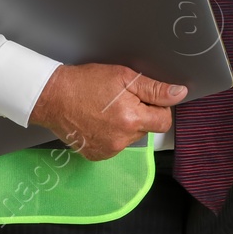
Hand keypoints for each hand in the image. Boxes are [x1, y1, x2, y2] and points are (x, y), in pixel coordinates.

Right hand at [27, 63, 185, 160]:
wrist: (52, 97)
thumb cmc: (86, 83)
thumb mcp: (124, 77)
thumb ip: (154, 89)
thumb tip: (180, 94)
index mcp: (131, 120)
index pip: (164, 122)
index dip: (159, 108)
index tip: (145, 99)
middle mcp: (121, 141)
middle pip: (146, 129)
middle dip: (139, 114)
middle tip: (120, 100)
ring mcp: (108, 151)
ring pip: (130, 137)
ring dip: (125, 125)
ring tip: (106, 110)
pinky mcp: (96, 155)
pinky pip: (115, 145)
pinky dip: (111, 135)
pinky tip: (98, 121)